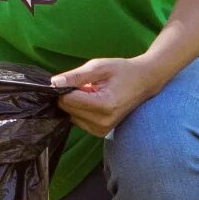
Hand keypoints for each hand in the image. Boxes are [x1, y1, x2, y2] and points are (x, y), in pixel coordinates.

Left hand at [50, 56, 166, 138]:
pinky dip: (81, 109)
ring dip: (77, 103)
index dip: (67, 87)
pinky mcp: (100, 132)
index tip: (78, 79)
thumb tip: (54, 83)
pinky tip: (95, 100)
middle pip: (68, 109)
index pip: (68, 100)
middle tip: (89, 85)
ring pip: (70, 115)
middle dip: (72, 95)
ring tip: (94, 92)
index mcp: (104, 105)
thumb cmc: (122, 71)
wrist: (144, 81)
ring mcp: (102, 129)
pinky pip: (78, 120)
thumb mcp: (99, 66)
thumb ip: (76, 76)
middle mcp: (102, 122)